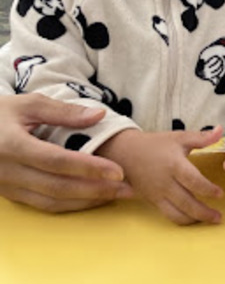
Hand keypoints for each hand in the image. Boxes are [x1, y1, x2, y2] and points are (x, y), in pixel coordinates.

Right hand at [0, 94, 132, 211]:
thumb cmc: (0, 113)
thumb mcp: (29, 104)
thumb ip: (64, 111)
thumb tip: (99, 116)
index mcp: (12, 144)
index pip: (56, 161)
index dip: (88, 168)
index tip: (118, 171)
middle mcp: (6, 170)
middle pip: (56, 186)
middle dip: (94, 190)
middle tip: (127, 189)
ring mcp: (5, 186)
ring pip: (49, 201)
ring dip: (85, 201)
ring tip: (116, 195)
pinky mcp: (8, 195)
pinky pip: (41, 204)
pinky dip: (69, 204)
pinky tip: (92, 199)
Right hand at [97, 126, 224, 224]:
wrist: (125, 152)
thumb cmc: (156, 144)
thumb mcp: (179, 137)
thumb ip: (201, 137)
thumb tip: (221, 130)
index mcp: (174, 165)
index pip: (193, 181)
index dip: (208, 189)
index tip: (220, 194)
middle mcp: (165, 183)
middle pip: (186, 203)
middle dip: (204, 213)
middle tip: (219, 217)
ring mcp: (157, 194)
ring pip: (176, 214)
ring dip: (193, 220)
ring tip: (209, 220)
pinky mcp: (151, 201)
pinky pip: (167, 215)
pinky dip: (181, 219)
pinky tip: (193, 219)